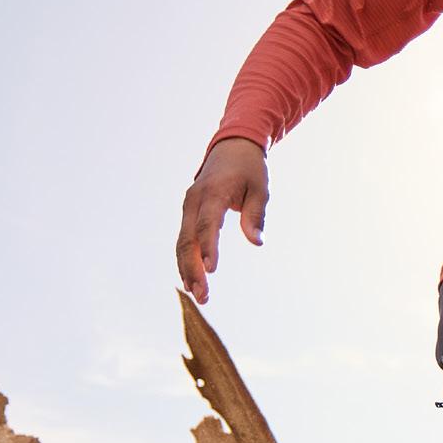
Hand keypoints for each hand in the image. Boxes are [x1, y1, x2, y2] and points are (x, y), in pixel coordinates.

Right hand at [177, 136, 268, 302]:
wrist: (232, 147)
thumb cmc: (249, 169)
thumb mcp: (260, 189)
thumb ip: (256, 216)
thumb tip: (256, 242)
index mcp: (212, 193)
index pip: (207, 225)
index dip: (208, 248)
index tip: (212, 270)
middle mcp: (194, 201)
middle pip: (188, 239)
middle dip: (193, 269)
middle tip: (203, 295)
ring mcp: (188, 206)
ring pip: (182, 242)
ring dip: (187, 269)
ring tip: (198, 294)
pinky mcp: (188, 212)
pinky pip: (184, 238)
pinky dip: (186, 259)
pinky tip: (191, 279)